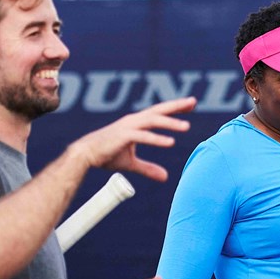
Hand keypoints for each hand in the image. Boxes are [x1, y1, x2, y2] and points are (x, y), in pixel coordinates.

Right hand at [69, 98, 195, 181]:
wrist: (85, 155)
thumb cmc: (106, 154)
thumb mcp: (131, 163)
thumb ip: (148, 168)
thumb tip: (166, 177)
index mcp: (136, 123)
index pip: (159, 113)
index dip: (175, 108)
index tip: (191, 104)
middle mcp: (134, 121)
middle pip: (159, 110)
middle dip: (177, 105)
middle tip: (194, 101)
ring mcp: (128, 127)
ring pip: (153, 121)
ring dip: (170, 123)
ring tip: (187, 127)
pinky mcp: (123, 136)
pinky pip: (143, 136)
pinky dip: (157, 138)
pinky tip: (170, 142)